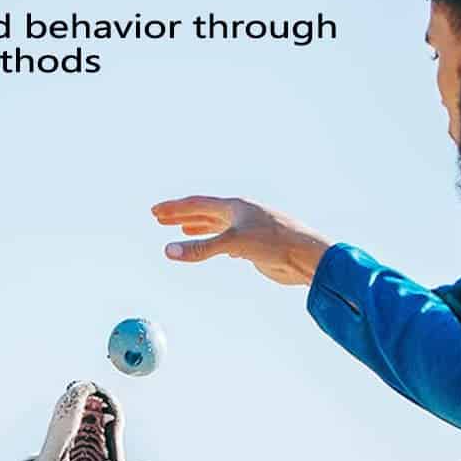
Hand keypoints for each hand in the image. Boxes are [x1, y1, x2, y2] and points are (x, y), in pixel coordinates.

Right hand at [151, 195, 331, 285]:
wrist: (305, 256)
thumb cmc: (274, 243)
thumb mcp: (233, 244)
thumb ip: (201, 249)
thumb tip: (168, 252)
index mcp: (234, 206)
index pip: (196, 204)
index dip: (174, 208)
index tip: (154, 211)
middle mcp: (240, 213)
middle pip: (203, 212)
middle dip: (180, 215)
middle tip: (159, 217)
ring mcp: (248, 228)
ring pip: (216, 225)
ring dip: (196, 227)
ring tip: (179, 229)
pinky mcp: (255, 246)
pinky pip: (227, 240)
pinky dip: (213, 240)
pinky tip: (209, 244)